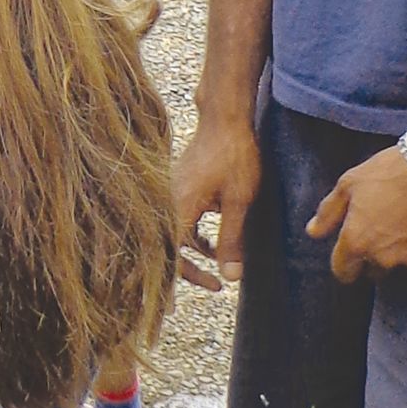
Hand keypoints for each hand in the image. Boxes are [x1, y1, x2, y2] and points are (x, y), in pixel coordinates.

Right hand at [173, 109, 264, 289]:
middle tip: (209, 288)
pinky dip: (195, 235)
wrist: (226, 118)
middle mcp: (167, 201)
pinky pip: (180, 221)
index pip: (173, 255)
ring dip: (195, 253)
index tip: (214, 287)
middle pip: (168, 248)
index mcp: (177, 207)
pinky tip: (215, 242)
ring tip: (219, 266)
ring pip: (174, 235)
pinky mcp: (178, 189)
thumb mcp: (239, 201)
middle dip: (188, 271)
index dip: (189, 277)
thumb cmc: (234, 155)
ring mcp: (170, 194)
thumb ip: (232, 240)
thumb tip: (231, 277)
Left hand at [307, 143, 406, 281]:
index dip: (345, 264)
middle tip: (385, 226)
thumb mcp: (350, 183)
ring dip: (401, 250)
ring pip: (401, 264)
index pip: (343, 271)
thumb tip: (313, 232)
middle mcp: (383, 258)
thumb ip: (329, 212)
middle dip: (374, 255)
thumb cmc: (392, 169)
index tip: (351, 254)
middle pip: (373, 270)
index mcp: (357, 241)